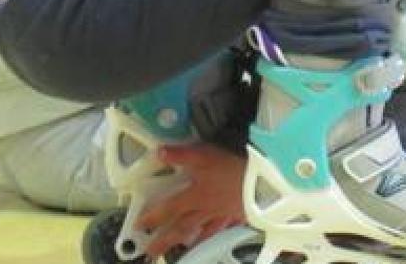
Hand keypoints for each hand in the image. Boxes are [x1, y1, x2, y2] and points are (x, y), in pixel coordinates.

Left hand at [136, 143, 247, 257]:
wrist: (265, 181)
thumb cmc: (235, 168)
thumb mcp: (204, 155)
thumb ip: (181, 155)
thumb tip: (160, 153)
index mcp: (195, 196)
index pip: (168, 209)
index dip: (153, 217)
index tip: (140, 226)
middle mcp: (207, 209)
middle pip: (182, 227)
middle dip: (165, 240)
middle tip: (151, 252)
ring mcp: (223, 213)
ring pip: (202, 231)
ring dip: (189, 240)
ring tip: (180, 248)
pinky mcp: (239, 213)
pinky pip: (224, 227)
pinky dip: (217, 232)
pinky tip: (215, 234)